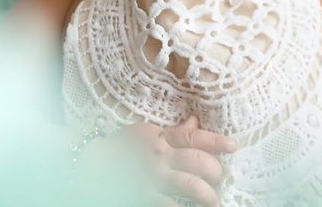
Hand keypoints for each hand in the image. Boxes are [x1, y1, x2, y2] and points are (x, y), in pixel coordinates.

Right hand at [85, 115, 235, 206]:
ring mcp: (152, 178)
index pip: (194, 137)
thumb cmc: (119, 149)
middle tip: (219, 178)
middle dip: (215, 171)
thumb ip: (172, 132)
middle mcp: (159, 155)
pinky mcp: (143, 196)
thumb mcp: (146, 133)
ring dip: (207, 195)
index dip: (216, 142)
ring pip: (191, 185)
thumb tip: (194, 122)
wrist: (87, 165)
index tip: (234, 146)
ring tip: (214, 201)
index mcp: (160, 137)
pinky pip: (170, 205)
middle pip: (198, 161)